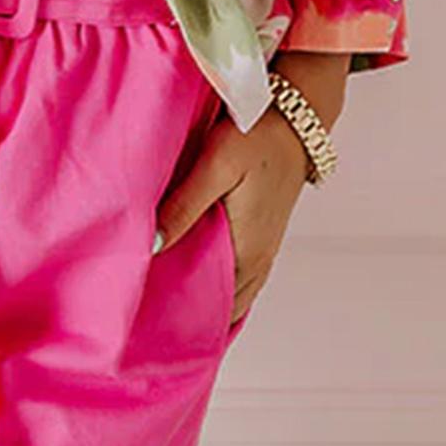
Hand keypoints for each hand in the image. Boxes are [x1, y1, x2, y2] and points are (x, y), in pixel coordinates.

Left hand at [153, 105, 309, 326]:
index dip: (183, 319)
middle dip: (190, 315)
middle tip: (149, 322)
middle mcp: (258, 258)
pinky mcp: (264, 234)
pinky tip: (198, 282)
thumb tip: (151, 247)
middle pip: (222, 304)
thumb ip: (185, 206)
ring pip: (233, 292)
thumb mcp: (216, 165)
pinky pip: (242, 276)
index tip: (149, 326)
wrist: (296, 118)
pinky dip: (221, 286)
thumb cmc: (255, 136)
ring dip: (206, 301)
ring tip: (167, 310)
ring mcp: (264, 248)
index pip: (213, 306)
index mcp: (247, 250)